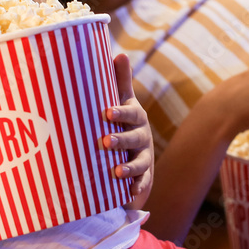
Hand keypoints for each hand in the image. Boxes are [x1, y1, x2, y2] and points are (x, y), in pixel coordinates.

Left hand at [104, 54, 152, 209]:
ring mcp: (143, 159)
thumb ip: (120, 81)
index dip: (120, 112)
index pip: (130, 113)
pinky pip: (142, 184)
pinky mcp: (143, 178)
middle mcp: (141, 137)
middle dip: (121, 141)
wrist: (135, 154)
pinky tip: (127, 194)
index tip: (106, 112)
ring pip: (139, 163)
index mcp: (135, 118)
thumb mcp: (122, 102)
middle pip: (135, 138)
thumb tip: (119, 53)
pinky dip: (136, 189)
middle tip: (104, 142)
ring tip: (116, 172)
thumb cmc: (122, 123)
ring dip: (129, 168)